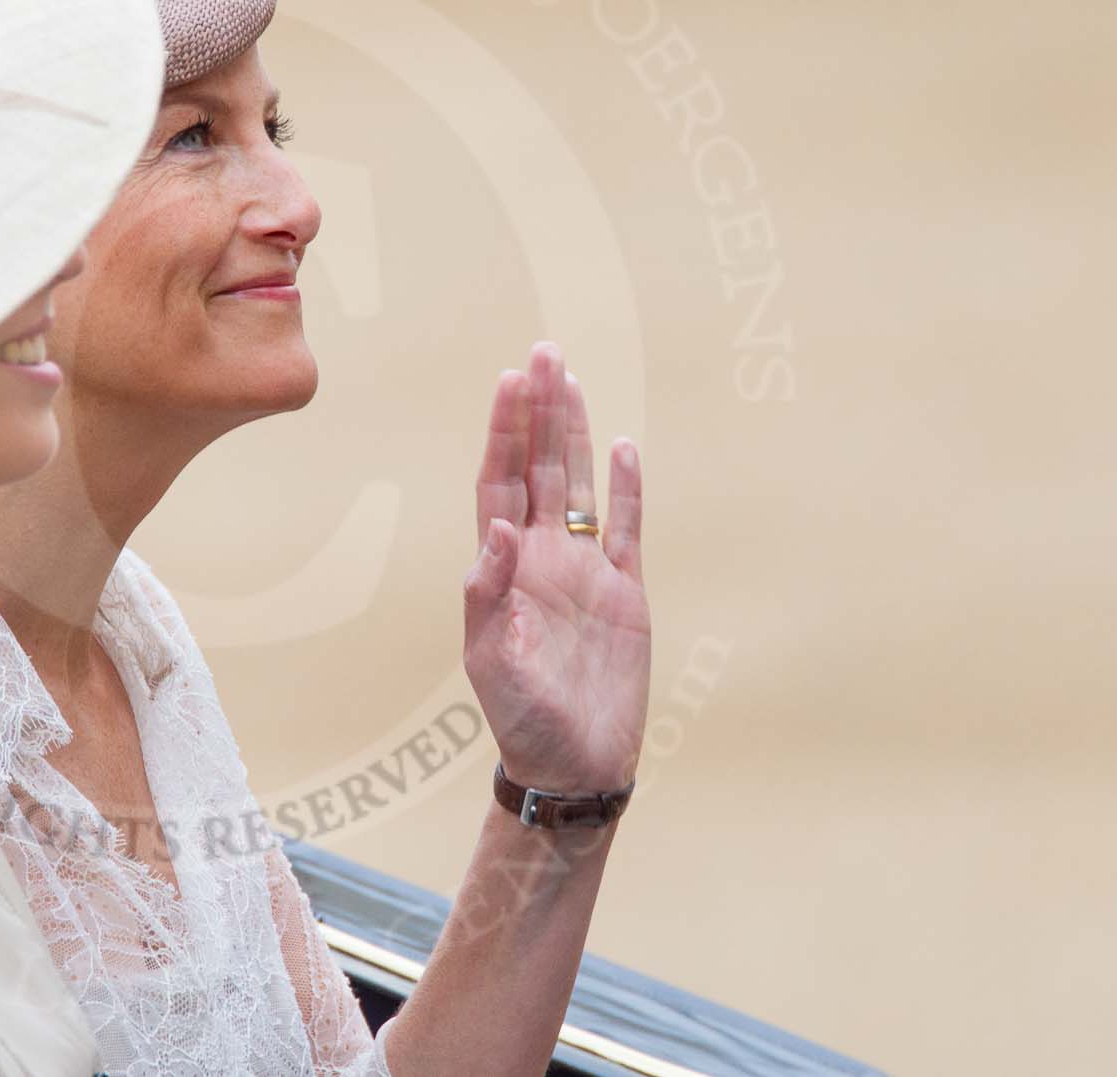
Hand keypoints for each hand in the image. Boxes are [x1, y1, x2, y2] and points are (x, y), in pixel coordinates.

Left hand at [462, 342, 650, 793]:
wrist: (575, 765)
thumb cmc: (523, 719)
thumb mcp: (494, 660)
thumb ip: (491, 594)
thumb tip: (501, 529)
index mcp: (504, 568)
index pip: (499, 483)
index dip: (504, 432)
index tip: (511, 381)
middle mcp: (542, 557)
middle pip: (538, 468)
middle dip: (539, 412)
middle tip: (544, 352)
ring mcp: (584, 570)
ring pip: (577, 484)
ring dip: (574, 433)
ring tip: (572, 378)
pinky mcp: (624, 592)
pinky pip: (625, 527)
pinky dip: (625, 487)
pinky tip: (621, 446)